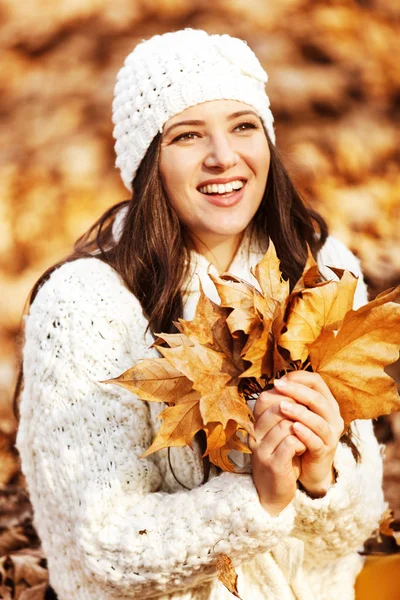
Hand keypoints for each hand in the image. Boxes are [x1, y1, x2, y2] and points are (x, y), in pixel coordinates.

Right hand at [249, 388, 306, 515]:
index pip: (266, 398)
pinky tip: (304, 448)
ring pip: (286, 425)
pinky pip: (290, 443)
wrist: (273, 494)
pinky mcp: (273, 464)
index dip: (287, 397)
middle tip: (307, 419)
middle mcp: (255, 435)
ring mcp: (262, 450)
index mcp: (255, 425)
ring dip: (302, 429)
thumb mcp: (278, 435)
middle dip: (297, 411)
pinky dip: (302, 442)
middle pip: (277, 409)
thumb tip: (295, 390)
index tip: (301, 403)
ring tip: (305, 437)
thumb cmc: (281, 460)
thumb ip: (282, 415)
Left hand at [274, 371, 343, 496]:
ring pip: (318, 421)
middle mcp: (332, 417)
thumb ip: (290, 399)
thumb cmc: (299, 435)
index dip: (298, 378)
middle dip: (296, 390)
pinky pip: (316, 441)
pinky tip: (293, 428)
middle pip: (317, 398)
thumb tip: (276, 383)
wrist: (308, 468)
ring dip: (299, 412)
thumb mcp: (296, 414)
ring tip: (281, 407)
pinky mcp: (325, 451)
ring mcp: (331, 435)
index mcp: (326, 403)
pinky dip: (305, 433)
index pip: (316, 382)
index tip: (280, 379)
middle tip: (277, 386)